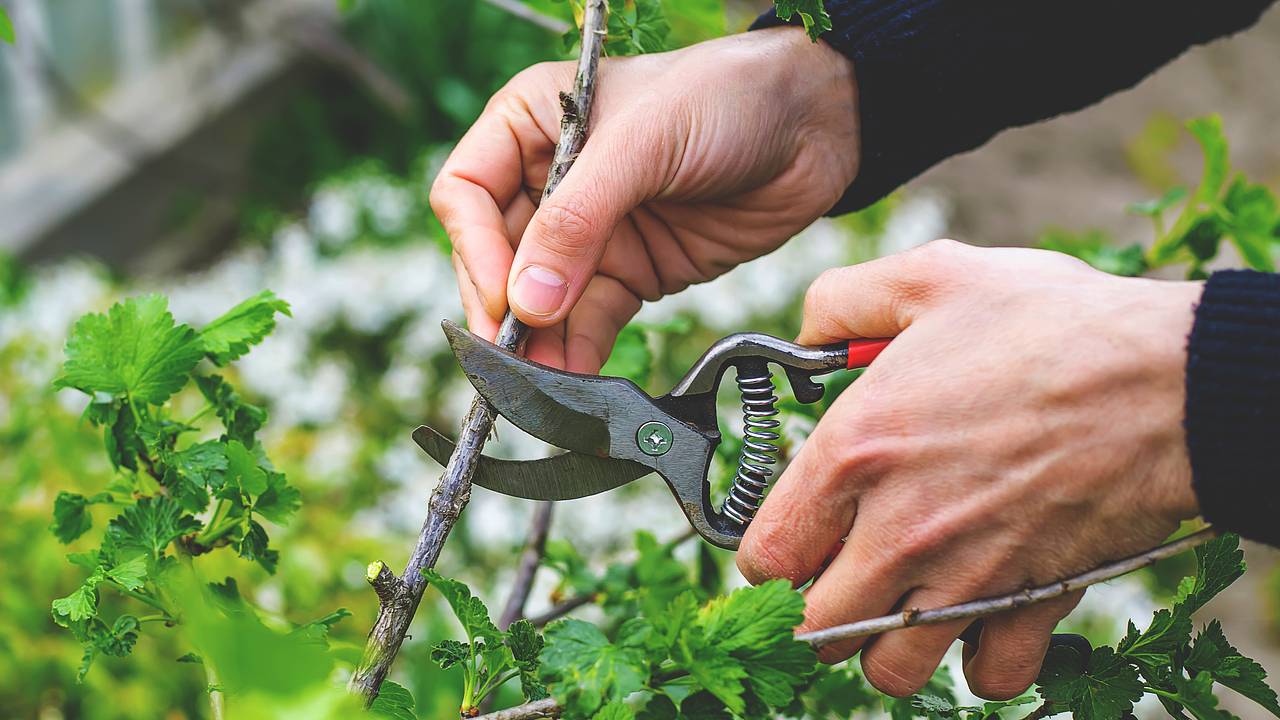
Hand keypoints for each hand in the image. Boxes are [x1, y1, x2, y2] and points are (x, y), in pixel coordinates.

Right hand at [430, 28, 857, 370]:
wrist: (816, 124)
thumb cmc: (726, 96)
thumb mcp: (645, 143)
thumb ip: (580, 221)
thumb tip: (527, 304)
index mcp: (530, 123)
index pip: (467, 193)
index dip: (476, 249)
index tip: (505, 297)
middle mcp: (550, 180)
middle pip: (495, 258)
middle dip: (502, 312)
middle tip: (512, 362)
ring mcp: (590, 233)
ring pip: (540, 302)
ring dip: (537, 348)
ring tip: (542, 390)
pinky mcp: (631, 272)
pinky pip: (589, 323)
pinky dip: (578, 356)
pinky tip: (576, 384)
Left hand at [736, 240, 1203, 698]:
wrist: (1171, 376)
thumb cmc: (1053, 325)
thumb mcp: (930, 276)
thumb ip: (843, 300)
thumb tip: (805, 336)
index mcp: (856, 451)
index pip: (765, 554)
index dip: (769, 551)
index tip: (792, 536)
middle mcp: (899, 530)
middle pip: (814, 627)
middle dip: (817, 607)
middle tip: (843, 570)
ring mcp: (967, 577)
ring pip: (890, 668)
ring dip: (887, 643)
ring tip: (904, 598)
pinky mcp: (1034, 602)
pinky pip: (988, 678)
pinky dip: (979, 660)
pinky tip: (979, 616)